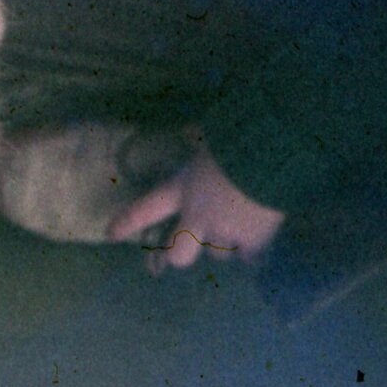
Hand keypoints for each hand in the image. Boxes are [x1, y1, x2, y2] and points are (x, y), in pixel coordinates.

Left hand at [108, 143, 283, 273]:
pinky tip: (257, 242)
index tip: (111, 235)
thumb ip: (197, 139)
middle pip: (179, 255)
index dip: (127, 224)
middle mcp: (197, 217)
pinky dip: (252, 250)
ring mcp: (225, 232)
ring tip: (234, 233)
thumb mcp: (210, 135)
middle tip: (184, 250)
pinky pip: (249, 255)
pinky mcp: (253, 240)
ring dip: (222, 246)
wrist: (274, 153)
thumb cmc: (238, 137)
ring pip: (217, 254)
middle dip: (179, 255)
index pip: (145, 210)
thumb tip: (190, 130)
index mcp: (181, 188)